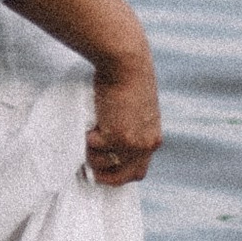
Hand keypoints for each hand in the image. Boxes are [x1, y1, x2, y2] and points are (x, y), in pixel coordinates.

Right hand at [85, 51, 160, 185]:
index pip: (138, 170)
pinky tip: (94, 118)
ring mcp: (131, 144)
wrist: (126, 64)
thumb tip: (108, 143)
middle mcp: (146, 146)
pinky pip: (93, 148)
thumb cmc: (127, 79)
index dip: (119, 172)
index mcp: (153, 139)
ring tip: (92, 131)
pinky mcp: (116, 138)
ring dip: (92, 152)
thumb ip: (130, 130)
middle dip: (105, 176)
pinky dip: (88, 136)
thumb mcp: (136, 112)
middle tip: (90, 167)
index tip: (104, 167)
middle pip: (124, 177)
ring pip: (103, 164)